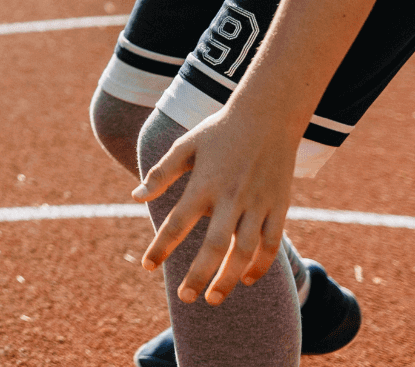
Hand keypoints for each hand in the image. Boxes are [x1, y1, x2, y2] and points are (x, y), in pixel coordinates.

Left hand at [133, 107, 299, 305]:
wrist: (268, 116)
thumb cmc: (220, 130)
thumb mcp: (186, 145)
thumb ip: (161, 173)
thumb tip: (135, 196)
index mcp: (204, 183)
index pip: (177, 223)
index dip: (161, 247)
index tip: (147, 266)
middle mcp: (231, 197)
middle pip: (214, 247)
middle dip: (199, 275)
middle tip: (185, 298)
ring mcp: (258, 204)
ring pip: (245, 252)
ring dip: (229, 279)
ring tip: (213, 298)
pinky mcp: (279, 207)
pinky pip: (271, 243)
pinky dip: (260, 265)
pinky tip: (246, 279)